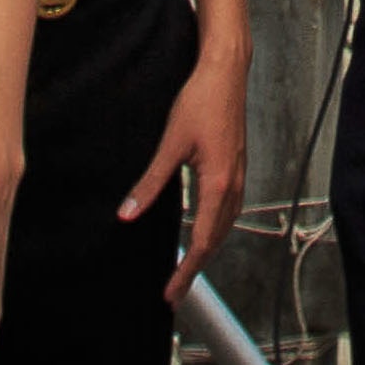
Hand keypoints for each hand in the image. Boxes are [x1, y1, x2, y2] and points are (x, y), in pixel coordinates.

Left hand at [132, 42, 252, 302]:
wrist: (226, 72)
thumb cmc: (201, 102)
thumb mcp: (170, 144)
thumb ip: (150, 182)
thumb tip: (127, 212)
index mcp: (217, 184)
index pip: (201, 241)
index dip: (185, 270)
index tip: (171, 292)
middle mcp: (232, 185)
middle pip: (215, 239)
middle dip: (195, 267)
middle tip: (175, 291)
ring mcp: (237, 175)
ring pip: (225, 225)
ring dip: (207, 248)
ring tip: (189, 266)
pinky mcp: (236, 166)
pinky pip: (229, 209)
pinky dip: (216, 227)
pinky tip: (206, 226)